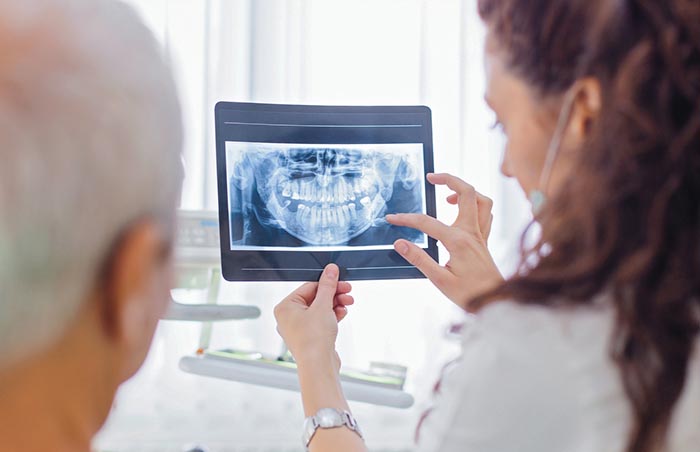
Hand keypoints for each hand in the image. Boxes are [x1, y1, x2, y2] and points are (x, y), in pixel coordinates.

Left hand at [274, 264, 353, 366]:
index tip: (340, 280)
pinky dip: (332, 316)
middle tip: (347, 291)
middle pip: (315, 298)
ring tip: (347, 303)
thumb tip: (330, 270)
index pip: (308, 287)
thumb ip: (328, 286)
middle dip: (333, 294)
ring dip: (335, 304)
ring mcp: (299, 328)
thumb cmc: (313, 340)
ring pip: (320, 309)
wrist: (318, 366)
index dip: (327, 283)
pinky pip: (321, 320)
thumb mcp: (323, 306)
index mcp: (285, 307)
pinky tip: (342, 313)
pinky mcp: (310, 337)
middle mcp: (289, 317)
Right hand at [386, 173, 502, 309]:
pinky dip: (475, 205)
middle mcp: (472, 233)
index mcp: (458, 241)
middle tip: (432, 177)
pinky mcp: (485, 241)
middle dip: (449, 179)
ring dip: (465, 191)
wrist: (496, 303)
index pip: (427, 223)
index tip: (392, 219)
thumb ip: (419, 259)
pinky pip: (485, 214)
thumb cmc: (470, 295)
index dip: (407, 219)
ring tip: (447, 194)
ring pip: (481, 200)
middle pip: (467, 192)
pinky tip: (462, 212)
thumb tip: (400, 243)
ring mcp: (481, 235)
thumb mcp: (439, 280)